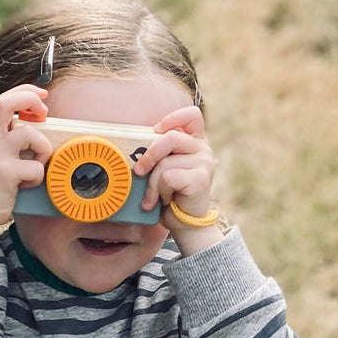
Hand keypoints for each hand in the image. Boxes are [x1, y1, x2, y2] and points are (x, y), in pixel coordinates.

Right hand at [0, 85, 52, 226]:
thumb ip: (8, 140)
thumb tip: (37, 126)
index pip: (4, 100)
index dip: (25, 92)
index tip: (41, 95)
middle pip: (8, 103)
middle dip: (31, 100)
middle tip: (44, 113)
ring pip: (32, 136)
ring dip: (42, 151)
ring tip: (33, 167)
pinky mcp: (6, 173)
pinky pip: (36, 168)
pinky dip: (37, 178)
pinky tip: (25, 185)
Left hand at [133, 106, 216, 229]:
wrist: (186, 221)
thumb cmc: (171, 193)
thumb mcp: (164, 168)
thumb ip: (159, 153)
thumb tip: (133, 148)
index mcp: (195, 141)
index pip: (192, 115)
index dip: (173, 118)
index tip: (156, 130)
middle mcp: (203, 148)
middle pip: (170, 138)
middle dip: (149, 155)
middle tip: (138, 172)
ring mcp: (204, 163)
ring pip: (165, 162)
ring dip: (153, 183)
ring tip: (154, 197)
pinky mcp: (202, 178)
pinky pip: (168, 177)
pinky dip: (160, 192)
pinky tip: (165, 200)